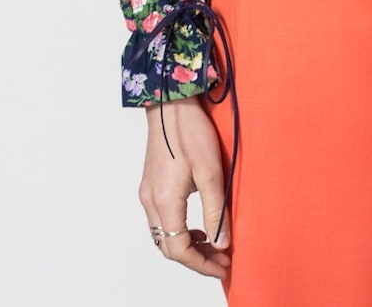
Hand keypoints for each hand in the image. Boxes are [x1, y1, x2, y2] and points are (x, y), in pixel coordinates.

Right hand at [139, 95, 231, 279]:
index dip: (202, 264)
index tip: (223, 267)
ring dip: (186, 245)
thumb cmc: (191, 132)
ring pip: (163, 235)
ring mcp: (147, 193)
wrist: (170, 104)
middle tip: (221, 259)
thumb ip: (216, 212)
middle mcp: (150, 202)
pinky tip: (197, 225)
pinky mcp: (150, 184)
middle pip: (168, 247)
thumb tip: (222, 244)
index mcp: (164, 202)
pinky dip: (178, 230)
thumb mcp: (211, 173)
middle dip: (195, 258)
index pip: (179, 250)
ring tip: (213, 243)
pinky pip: (161, 220)